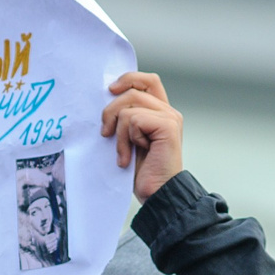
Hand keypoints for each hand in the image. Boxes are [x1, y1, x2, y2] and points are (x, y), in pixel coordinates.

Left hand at [101, 71, 183, 201]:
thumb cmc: (141, 172)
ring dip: (118, 131)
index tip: (110, 91)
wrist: (156, 195)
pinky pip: (134, 119)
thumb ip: (124, 117)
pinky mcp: (168, 127)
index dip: (128, 79)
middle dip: (111, 110)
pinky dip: (125, 139)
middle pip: (133, 90)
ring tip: (120, 153)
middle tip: (105, 133)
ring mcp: (169, 118)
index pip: (146, 80)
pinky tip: (127, 157)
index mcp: (159, 112)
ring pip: (130, 105)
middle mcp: (168, 112)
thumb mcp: (127, 139)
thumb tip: (105, 99)